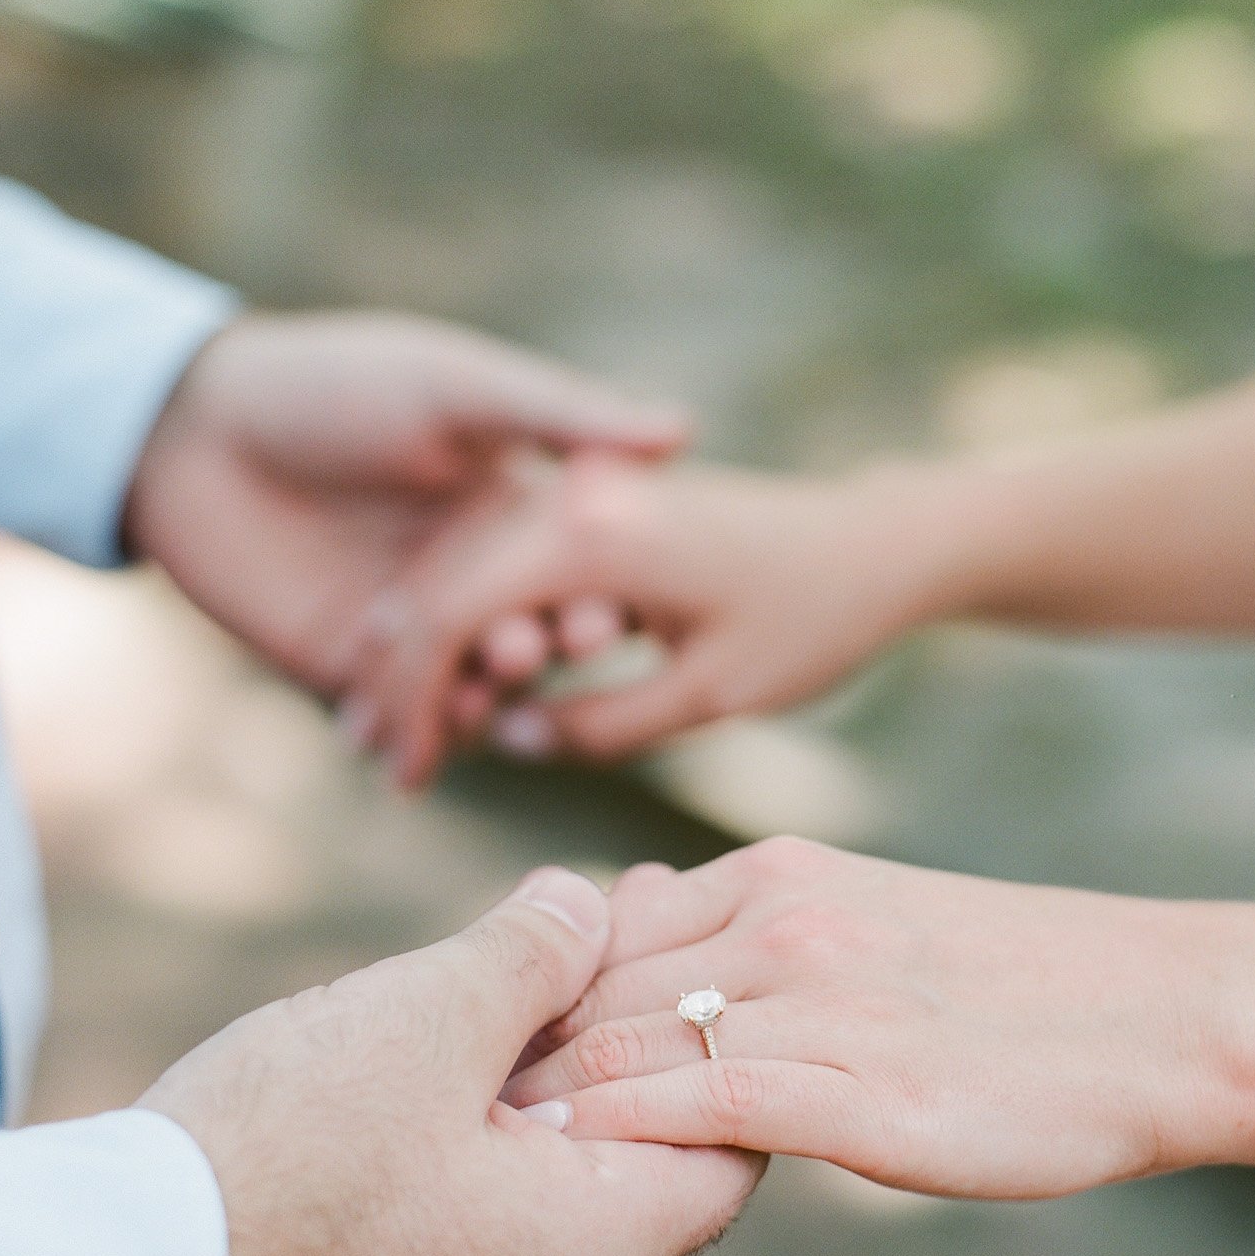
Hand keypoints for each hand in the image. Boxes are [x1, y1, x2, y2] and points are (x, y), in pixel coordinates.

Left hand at [123, 312, 683, 744]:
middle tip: (532, 655)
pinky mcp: (345, 664)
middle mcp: (468, 568)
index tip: (612, 619)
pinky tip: (406, 753)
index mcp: (509, 504)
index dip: (595, 597)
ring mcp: (408, 621)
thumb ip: (563, 415)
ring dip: (476, 702)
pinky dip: (409, 740)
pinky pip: (394, 717)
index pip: (575, 569)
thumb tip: (686, 431)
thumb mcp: (458, 387)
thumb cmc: (334, 382)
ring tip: (470, 703)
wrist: (192, 428)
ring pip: (467, 688)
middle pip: (527, 634)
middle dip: (535, 652)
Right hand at [139, 865, 760, 1255]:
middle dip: (627, 1020)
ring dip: (552, 1060)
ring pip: (564, 1167)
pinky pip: (495, 1199)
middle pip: (646, 1142)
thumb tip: (590, 901)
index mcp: (597, 1248)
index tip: (672, 922)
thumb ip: (535, 950)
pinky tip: (452, 1028)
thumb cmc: (286, 1159)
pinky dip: (495, 1112)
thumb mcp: (429, 1015)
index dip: (714, 1017)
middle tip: (601, 910)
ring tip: (528, 949)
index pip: (733, 1135)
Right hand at [346, 456, 955, 782]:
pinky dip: (476, 615)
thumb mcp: (709, 696)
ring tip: (395, 725)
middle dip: (399, 669)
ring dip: (429, 639)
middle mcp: (576, 493)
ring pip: (468, 564)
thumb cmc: (812, 619)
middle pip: (445, 579)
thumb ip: (597, 726)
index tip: (399, 769)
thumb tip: (502, 738)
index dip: (412, 694)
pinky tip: (460, 678)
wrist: (878, 543)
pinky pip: (510, 557)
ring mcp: (585, 486)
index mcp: (595, 532)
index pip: (457, 609)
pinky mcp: (599, 499)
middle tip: (376, 753)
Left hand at [502, 839, 1254, 1201]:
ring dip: (547, 1104)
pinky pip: (705, 1109)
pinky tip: (572, 1176)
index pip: (600, 929)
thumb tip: (641, 928)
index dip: (528, 999)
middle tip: (440, 1117)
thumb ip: (749, 929)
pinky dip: (624, 1141)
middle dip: (513, 1053)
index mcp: (776, 872)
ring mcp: (817, 998)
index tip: (475, 1058)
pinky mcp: (858, 1086)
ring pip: (630, 1045)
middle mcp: (779, 919)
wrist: (1154, 1013)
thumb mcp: (864, 918)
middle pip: (592, 985)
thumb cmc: (1005, 982)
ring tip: (474, 1157)